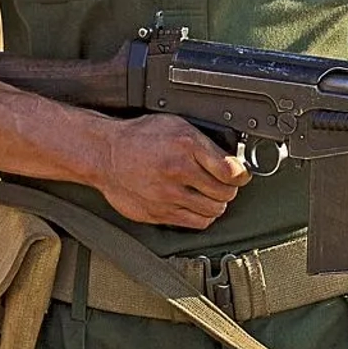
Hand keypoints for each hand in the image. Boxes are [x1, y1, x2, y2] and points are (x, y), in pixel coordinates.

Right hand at [90, 114, 250, 228]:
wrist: (105, 154)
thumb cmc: (139, 137)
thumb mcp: (177, 125)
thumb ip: (205, 142)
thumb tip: (231, 158)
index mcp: (186, 146)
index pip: (230, 170)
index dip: (241, 174)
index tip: (241, 175)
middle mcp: (178, 172)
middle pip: (224, 193)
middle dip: (229, 189)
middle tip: (226, 184)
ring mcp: (168, 196)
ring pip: (212, 210)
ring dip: (217, 204)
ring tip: (212, 196)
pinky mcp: (158, 213)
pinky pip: (194, 223)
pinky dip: (202, 217)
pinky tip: (199, 207)